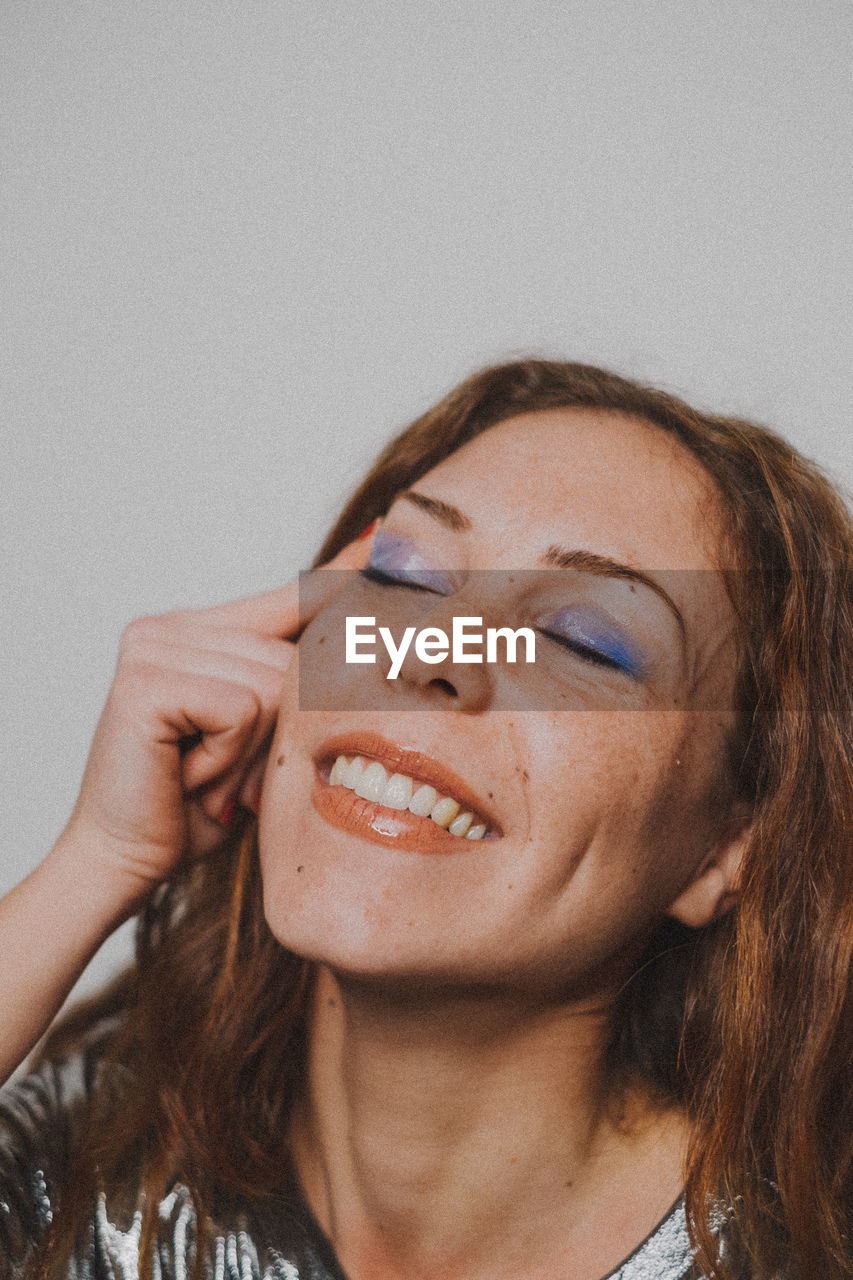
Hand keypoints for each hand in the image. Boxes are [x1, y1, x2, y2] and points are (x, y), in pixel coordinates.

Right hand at [54, 531, 376, 907]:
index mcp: (195, 630)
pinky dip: (228, 757)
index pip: (290, 597)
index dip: (343, 578)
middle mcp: (168, 626)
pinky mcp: (144, 682)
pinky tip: (189, 775)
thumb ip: (296, 682)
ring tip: (207, 776)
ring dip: (251, 752)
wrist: (127, 861)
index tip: (390, 535)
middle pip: (292, 656)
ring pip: (272, 684)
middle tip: (226, 773)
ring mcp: (152, 647)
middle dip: (278, 733)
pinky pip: (241, 708)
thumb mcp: (263, 736)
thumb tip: (367, 630)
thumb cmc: (199, 804)